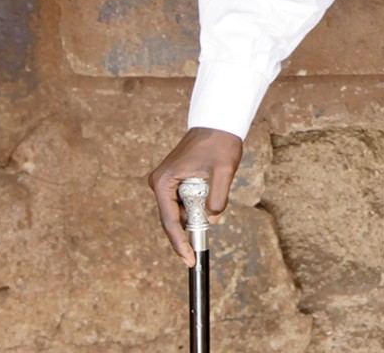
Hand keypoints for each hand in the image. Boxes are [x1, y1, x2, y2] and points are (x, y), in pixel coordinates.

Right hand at [148, 127, 243, 266]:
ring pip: (180, 211)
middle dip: (189, 230)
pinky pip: (184, 201)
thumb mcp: (223, 172)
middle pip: (173, 219)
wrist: (218, 122)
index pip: (170, 222)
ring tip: (214, 198)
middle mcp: (160, 183)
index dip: (179, 244)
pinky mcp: (174, 179)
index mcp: (164, 182)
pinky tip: (210, 200)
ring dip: (195, 216)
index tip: (189, 261)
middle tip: (203, 244)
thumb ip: (218, 199)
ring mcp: (166, 181)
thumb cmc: (220, 143)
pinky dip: (196, 206)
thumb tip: (211, 221)